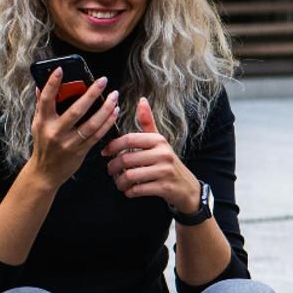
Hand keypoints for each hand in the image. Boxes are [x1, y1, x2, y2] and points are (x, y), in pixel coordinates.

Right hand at [25, 70, 118, 186]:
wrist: (46, 172)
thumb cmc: (43, 145)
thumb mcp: (37, 124)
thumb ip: (41, 105)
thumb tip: (40, 85)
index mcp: (43, 122)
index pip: (46, 99)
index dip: (52, 84)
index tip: (61, 69)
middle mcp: (55, 132)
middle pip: (76, 110)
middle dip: (91, 94)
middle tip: (103, 81)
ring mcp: (69, 142)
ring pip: (91, 124)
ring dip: (105, 109)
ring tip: (114, 96)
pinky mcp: (81, 151)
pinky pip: (97, 135)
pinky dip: (107, 123)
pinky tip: (114, 112)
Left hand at [102, 98, 201, 215]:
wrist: (187, 187)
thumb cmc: (167, 162)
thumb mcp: (159, 142)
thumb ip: (148, 122)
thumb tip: (142, 100)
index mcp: (158, 140)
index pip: (129, 139)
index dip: (113, 146)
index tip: (105, 152)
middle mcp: (163, 154)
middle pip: (127, 159)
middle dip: (113, 167)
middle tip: (110, 170)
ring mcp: (164, 171)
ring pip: (131, 176)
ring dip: (120, 182)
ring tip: (119, 183)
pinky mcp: (164, 187)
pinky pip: (138, 189)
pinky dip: (130, 192)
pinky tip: (129, 191)